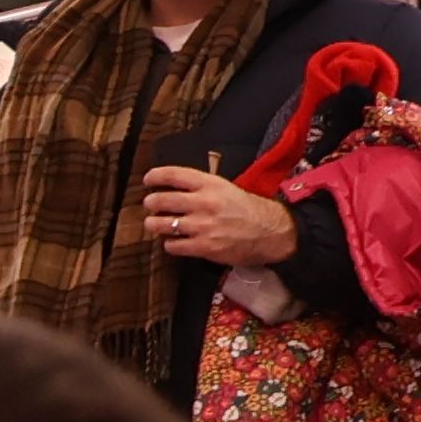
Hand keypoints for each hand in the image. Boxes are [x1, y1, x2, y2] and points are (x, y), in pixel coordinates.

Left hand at [142, 164, 298, 267]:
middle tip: (150, 205)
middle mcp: (204, 203)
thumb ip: (200, 187)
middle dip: (150, 203)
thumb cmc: (248, 209)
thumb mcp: (226, 189)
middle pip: (160, 200)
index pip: (173, 174)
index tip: (148, 179)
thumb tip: (171, 188)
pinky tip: (174, 241)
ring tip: (155, 223)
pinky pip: (172, 245)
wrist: (273, 231)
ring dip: (153, 224)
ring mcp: (202, 226)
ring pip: (160, 224)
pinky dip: (169, 244)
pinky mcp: (204, 247)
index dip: (155, 176)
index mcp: (211, 185)